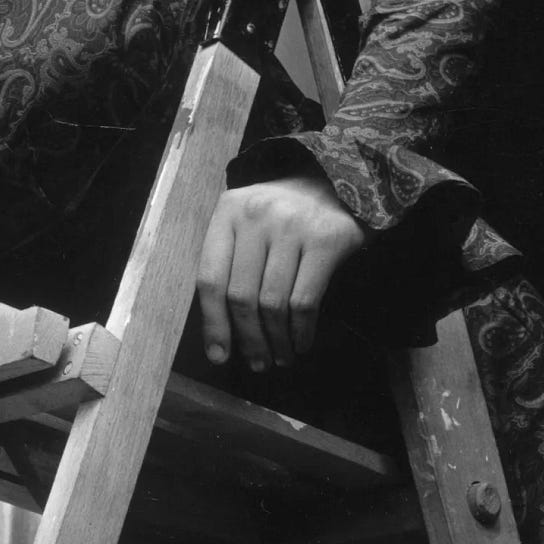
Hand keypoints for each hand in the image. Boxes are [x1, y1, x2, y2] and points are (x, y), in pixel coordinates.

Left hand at [197, 171, 365, 370]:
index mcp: (227, 212)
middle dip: (248, 339)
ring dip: (276, 341)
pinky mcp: (325, 240)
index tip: (218, 355)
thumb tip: (220, 328)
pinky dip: (301, 331)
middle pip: (241, 295)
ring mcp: (291, 227)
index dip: (212, 322)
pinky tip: (301, 343)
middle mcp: (255, 216)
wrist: (334, 180)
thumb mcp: (246, 221)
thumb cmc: (281, 211)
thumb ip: (230, 260)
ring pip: (272, 303)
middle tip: (257, 364)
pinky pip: (305, 301)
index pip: (209, 277)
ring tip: (280, 358)